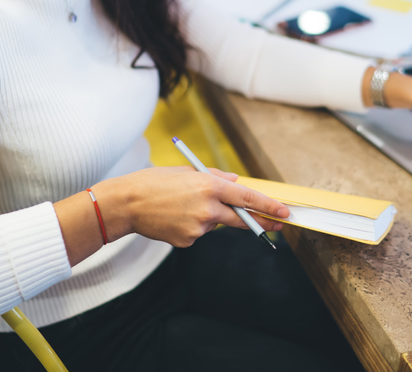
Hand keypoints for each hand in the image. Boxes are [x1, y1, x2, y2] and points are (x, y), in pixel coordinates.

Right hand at [96, 166, 287, 247]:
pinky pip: (199, 233)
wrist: (127, 203)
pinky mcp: (188, 240)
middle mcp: (207, 207)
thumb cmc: (155, 182)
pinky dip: (192, 226)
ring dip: (208, 217)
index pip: (247, 198)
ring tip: (181, 207)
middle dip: (261, 223)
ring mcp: (198, 227)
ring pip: (215, 224)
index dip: (268, 206)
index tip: (284, 212)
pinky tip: (173, 218)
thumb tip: (236, 183)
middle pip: (241, 219)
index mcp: (209, 185)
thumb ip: (215, 177)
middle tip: (276, 226)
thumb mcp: (187, 171)